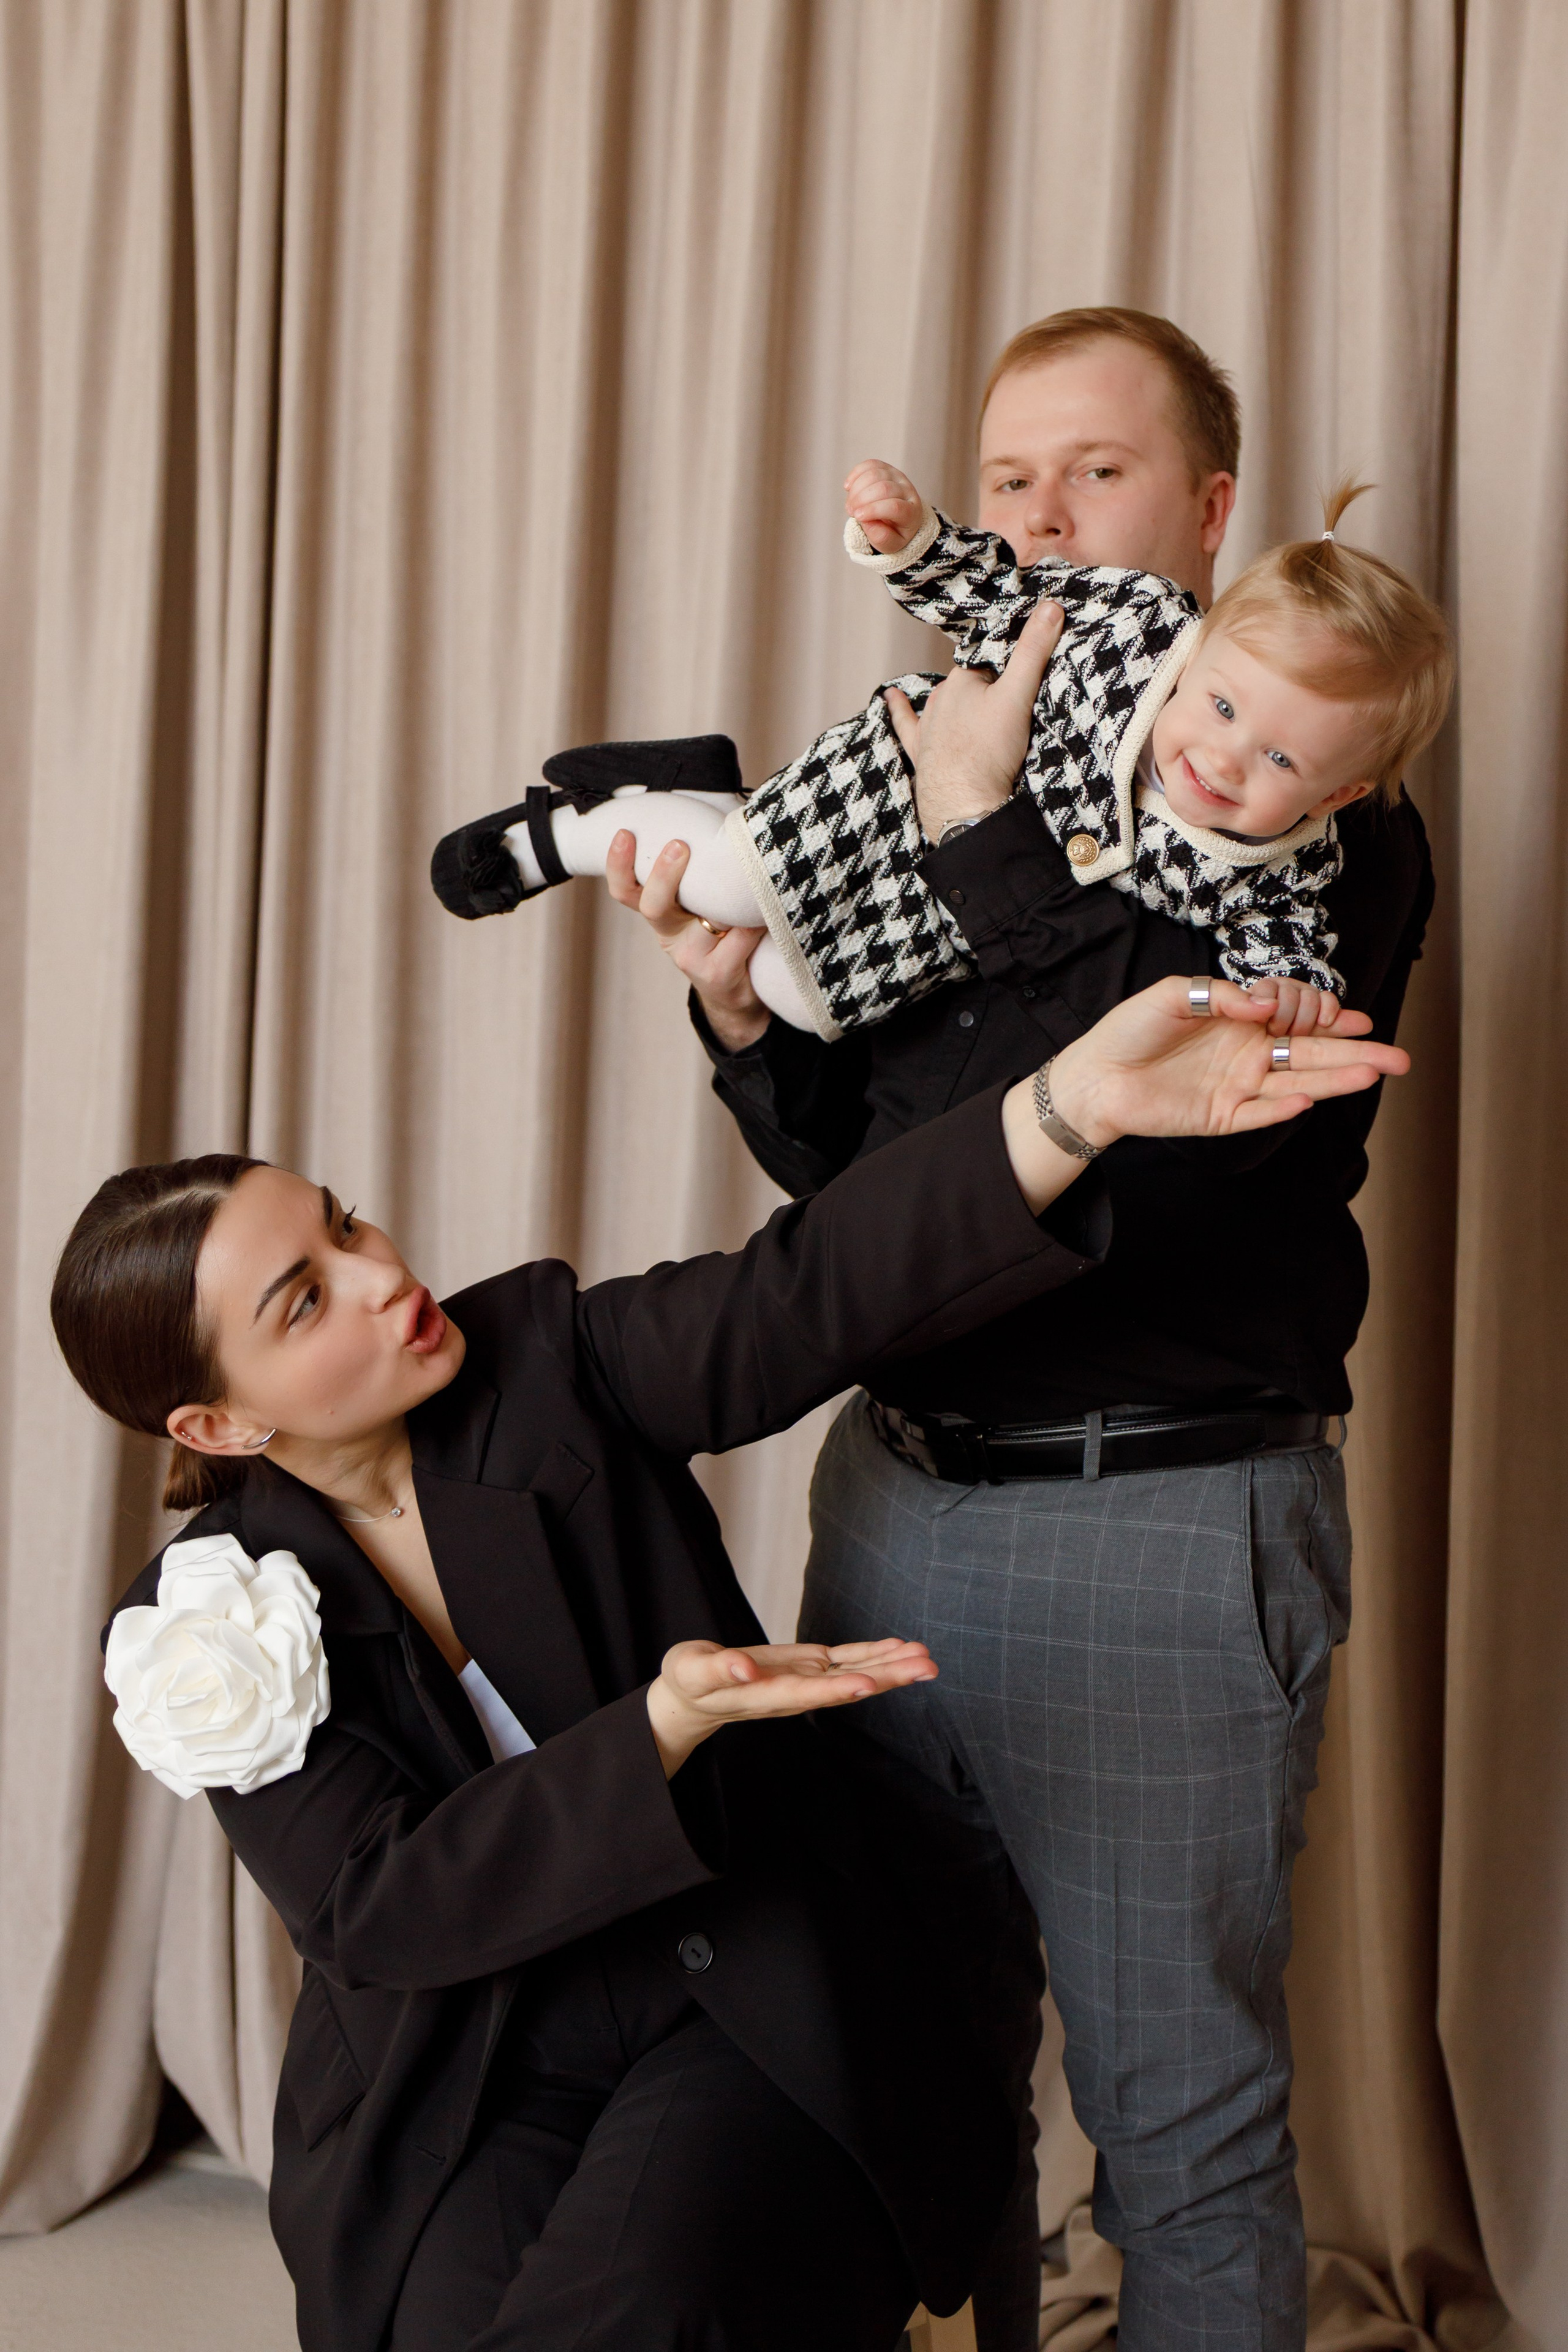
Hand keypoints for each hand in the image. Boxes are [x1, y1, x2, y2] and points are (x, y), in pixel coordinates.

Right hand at [605, 830, 769, 1050]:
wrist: (736, 995)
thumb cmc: (722, 935)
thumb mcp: (702, 905)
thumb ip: (703, 872)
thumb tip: (724, 815)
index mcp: (660, 914)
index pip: (627, 891)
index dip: (619, 865)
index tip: (625, 835)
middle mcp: (669, 936)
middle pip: (653, 907)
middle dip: (663, 875)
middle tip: (679, 846)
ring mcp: (691, 959)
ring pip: (707, 919)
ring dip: (728, 898)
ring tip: (750, 875)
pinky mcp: (717, 975)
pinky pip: (738, 937)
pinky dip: (755, 921)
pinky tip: (766, 913)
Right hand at [646, 1637, 936, 1776]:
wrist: (694, 1696)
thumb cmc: (689, 1681)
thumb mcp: (692, 1671)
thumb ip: (717, 1669)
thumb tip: (743, 1666)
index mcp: (765, 1694)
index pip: (805, 1694)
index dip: (836, 1689)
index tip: (869, 1684)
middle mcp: (794, 1692)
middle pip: (844, 1686)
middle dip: (886, 1678)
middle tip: (925, 1667)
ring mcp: (805, 1680)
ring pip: (854, 1673)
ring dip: (891, 1667)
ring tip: (927, 1658)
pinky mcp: (808, 1667)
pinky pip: (847, 1660)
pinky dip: (874, 1653)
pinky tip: (900, 1646)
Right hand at [845, 458, 923, 553]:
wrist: (898, 519)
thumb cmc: (894, 533)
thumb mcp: (891, 544)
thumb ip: (882, 538)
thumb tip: (868, 522)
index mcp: (911, 512)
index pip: (894, 506)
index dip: (873, 510)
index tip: (858, 517)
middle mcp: (907, 490)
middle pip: (884, 488)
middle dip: (861, 499)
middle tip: (851, 512)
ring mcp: (897, 476)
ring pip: (875, 474)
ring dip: (857, 489)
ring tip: (850, 504)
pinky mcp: (886, 468)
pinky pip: (870, 465)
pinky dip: (856, 474)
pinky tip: (848, 487)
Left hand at [885, 595, 1064, 841]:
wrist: (962, 803)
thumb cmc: (989, 751)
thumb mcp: (1019, 696)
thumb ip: (1033, 651)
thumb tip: (1051, 605)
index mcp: (961, 680)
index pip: (989, 664)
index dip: (1009, 672)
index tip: (1026, 682)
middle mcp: (940, 699)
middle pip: (969, 686)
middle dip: (988, 691)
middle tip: (1012, 708)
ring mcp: (927, 726)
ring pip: (943, 704)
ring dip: (958, 705)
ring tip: (980, 717)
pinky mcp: (919, 752)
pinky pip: (905, 724)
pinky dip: (898, 709)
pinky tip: (891, 697)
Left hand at [1053, 975, 1406, 1146]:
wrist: (1094, 1074)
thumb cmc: (1130, 1030)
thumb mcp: (1174, 995)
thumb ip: (1223, 996)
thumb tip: (1265, 1005)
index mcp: (1243, 1020)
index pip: (1300, 1017)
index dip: (1323, 1013)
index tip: (1340, 1013)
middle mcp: (1250, 1053)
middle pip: (1314, 1052)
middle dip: (1357, 1052)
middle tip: (1398, 1055)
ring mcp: (1240, 1086)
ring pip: (1299, 1082)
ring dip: (1336, 1078)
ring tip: (1375, 1072)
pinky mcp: (1222, 1116)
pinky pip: (1261, 1114)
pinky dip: (1284, 1106)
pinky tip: (1309, 1096)